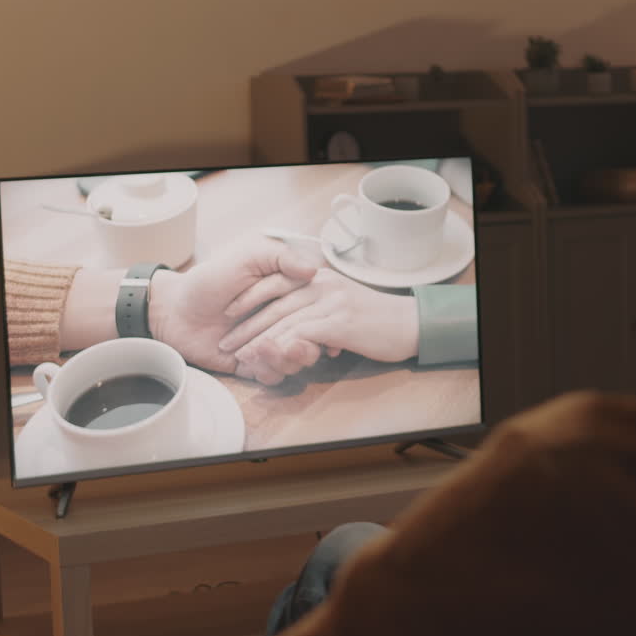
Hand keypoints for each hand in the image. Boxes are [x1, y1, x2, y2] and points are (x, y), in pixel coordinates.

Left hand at [148, 237, 320, 374]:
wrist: (175, 311)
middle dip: (304, 348)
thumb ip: (279, 257)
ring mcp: (269, 343)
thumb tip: (313, 268)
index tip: (313, 324)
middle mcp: (282, 320)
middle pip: (310, 340)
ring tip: (262, 351)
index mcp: (286, 293)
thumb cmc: (208, 280)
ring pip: (294, 362)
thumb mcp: (245, 258)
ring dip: (284, 361)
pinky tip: (248, 361)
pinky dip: (266, 371)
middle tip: (293, 347)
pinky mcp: (254, 364)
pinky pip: (273, 376)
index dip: (318, 320)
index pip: (314, 310)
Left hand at [216, 268, 419, 384]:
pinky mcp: (338, 321)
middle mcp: (321, 284)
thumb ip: (316, 302)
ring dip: (258, 341)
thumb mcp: (341, 301)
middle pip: (273, 304)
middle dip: (246, 325)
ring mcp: (329, 301)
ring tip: (240, 356)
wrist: (411, 324)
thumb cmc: (377, 317)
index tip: (228, 316)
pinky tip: (266, 359)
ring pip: (283, 321)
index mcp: (319, 276)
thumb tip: (295, 321)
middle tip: (225, 343)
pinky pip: (300, 334)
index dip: (248, 299)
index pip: (274, 282)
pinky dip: (280, 347)